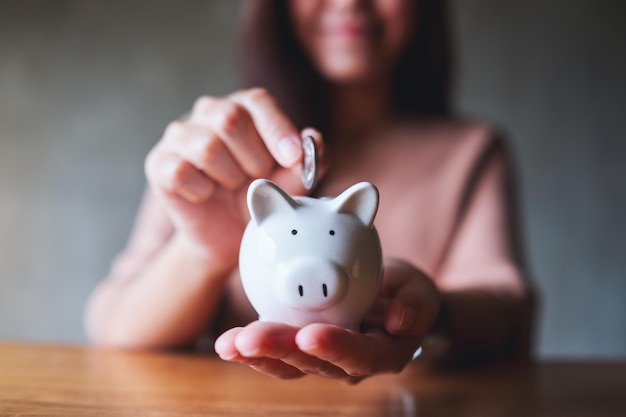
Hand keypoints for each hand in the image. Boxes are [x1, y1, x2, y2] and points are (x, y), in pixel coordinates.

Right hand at [145, 88, 323, 270]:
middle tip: (257, 180)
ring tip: (233, 187)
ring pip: (207, 146)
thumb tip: (313, 138)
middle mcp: (208, 112)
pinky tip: (207, 195)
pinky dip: (201, 190)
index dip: (277, 129)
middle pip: (229, 118)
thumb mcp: (293, 183)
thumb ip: (308, 161)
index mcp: (244, 108)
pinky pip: (179, 171)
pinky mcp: (159, 163)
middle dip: (253, 159)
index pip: (257, 101)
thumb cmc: (262, 198)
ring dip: (229, 177)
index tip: (292, 158)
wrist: (229, 236)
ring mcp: (179, 136)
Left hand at [214, 259, 441, 382]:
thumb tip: (399, 322)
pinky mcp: (300, 348)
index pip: (361, 356)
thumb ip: (417, 304)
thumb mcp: (421, 292)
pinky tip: (227, 341)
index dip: (336, 348)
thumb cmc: (406, 295)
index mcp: (382, 352)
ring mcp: (322, 359)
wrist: (390, 302)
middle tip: (251, 338)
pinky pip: (276, 353)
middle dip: (281, 352)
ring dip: (257, 354)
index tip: (311, 335)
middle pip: (315, 365)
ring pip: (289, 364)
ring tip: (229, 343)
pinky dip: (251, 348)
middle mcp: (348, 364)